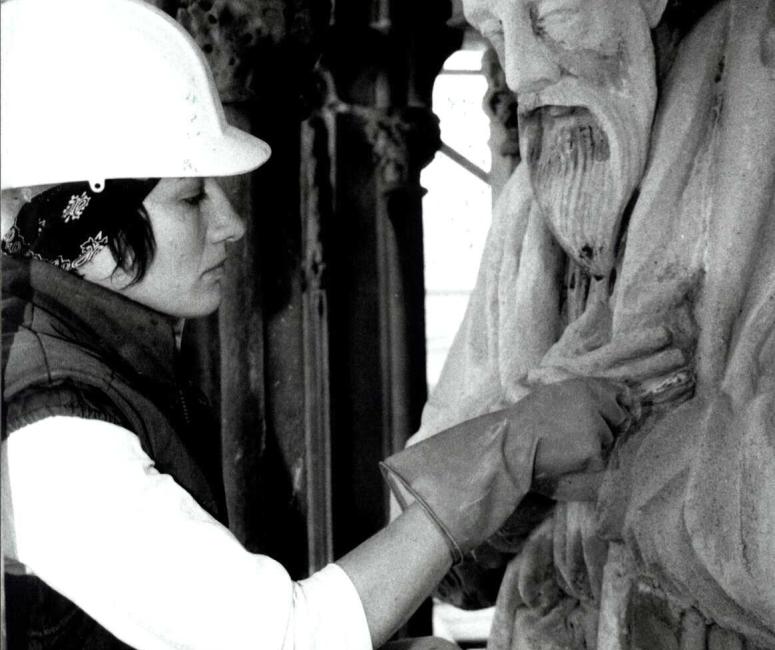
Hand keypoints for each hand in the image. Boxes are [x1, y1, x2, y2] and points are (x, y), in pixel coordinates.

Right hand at [501, 377, 630, 482]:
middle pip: (618, 420)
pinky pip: (600, 460)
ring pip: (608, 441)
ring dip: (592, 446)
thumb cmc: (528, 418)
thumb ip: (583, 395)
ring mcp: (596, 427)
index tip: (625, 415)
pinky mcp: (593, 450)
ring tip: (565, 444)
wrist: (513, 439)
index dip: (623, 405)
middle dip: (605, 428)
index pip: (620, 393)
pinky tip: (566, 456)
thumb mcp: (555, 393)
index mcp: (586, 386)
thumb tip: (610, 402)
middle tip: (581, 435)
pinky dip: (586, 462)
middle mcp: (596, 403)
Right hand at [527, 326, 693, 409]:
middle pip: (635, 372)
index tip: (665, 333)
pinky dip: (660, 407)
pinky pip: (639, 414)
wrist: (535, 411)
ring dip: (665, 387)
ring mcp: (606, 404)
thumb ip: (584, 325)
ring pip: (641, 394)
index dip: (643, 342)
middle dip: (659, 364)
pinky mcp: (610, 420)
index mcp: (590, 365)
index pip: (620, 350)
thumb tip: (601, 298)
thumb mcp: (563, 348)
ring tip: (689, 378)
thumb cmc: (550, 375)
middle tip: (682, 355)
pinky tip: (679, 398)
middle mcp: (600, 384)